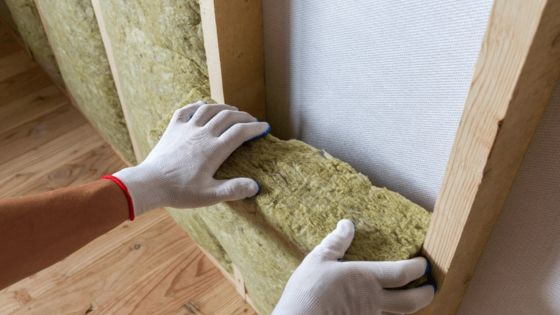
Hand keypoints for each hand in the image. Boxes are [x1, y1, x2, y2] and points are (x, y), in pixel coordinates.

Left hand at [114, 101, 269, 215]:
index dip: (255, 128)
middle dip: (243, 116)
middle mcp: (203, 134)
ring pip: (209, 109)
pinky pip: (187, 110)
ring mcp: (187, 128)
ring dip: (224, 107)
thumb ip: (233, 189)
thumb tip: (256, 186)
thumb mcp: (209, 196)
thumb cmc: (180, 191)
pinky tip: (202, 105)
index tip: (265, 127)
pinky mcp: (173, 128)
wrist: (149, 183)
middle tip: (252, 120)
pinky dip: (198, 105)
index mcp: (214, 149)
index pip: (240, 132)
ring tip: (232, 110)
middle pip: (228, 116)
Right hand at [273, 219, 433, 314]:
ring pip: (397, 314)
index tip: (423, 263)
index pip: (402, 273)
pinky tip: (377, 308)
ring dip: (407, 306)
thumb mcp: (318, 260)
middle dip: (426, 294)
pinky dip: (386, 314)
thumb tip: (347, 225)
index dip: (418, 268)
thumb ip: (336, 243)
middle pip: (411, 302)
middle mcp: (373, 300)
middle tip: (430, 287)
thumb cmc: (307, 292)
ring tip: (407, 298)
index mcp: (366, 279)